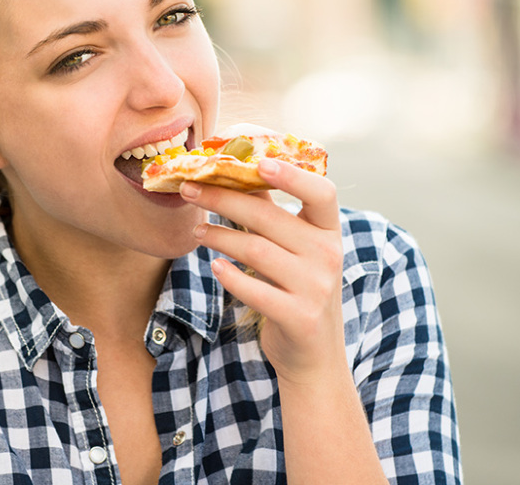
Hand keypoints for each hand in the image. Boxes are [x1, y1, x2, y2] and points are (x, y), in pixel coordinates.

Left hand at [180, 159, 345, 384]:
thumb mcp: (297, 252)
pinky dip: (229, 276)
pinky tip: (214, 266)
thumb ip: (273, 214)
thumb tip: (238, 172)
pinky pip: (254, 289)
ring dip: (219, 237)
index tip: (260, 162)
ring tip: (198, 232)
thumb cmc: (298, 293)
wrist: (314, 358)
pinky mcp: (298, 317)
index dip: (293, 175)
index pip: (322, 193)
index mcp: (330, 233)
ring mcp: (316, 288)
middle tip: (190, 189)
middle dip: (224, 199)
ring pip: (256, 250)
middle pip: (270, 217)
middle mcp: (328, 256)